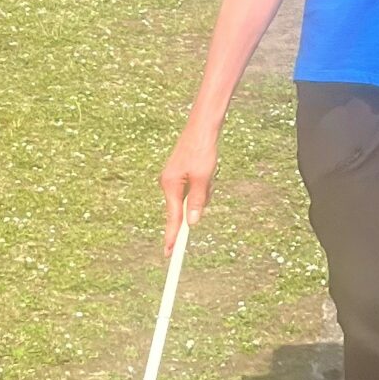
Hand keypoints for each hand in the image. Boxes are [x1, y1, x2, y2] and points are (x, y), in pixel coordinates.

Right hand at [161, 110, 219, 252]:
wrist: (203, 126)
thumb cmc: (202, 149)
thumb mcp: (204, 178)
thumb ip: (197, 201)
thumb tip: (193, 223)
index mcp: (170, 185)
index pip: (172, 219)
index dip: (172, 237)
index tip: (169, 254)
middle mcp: (169, 184)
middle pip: (185, 209)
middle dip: (200, 201)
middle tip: (207, 179)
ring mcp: (175, 179)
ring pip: (193, 199)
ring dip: (205, 191)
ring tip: (209, 170)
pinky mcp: (182, 174)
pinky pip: (195, 189)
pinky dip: (205, 184)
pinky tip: (208, 169)